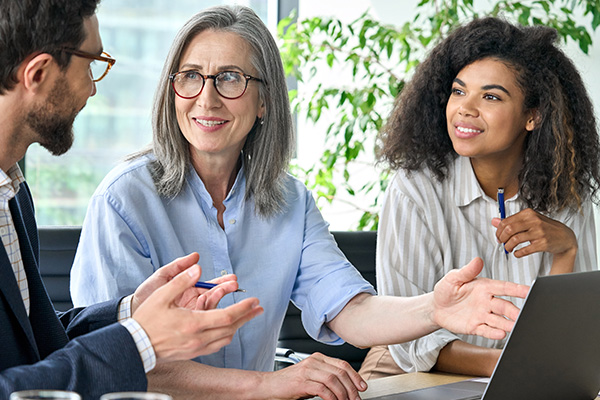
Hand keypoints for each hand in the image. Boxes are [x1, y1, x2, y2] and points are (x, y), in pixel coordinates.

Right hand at [133, 261, 262, 361]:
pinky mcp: (192, 353)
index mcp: (194, 323)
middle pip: (231, 328)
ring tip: (245, 317)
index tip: (254, 301)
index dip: (243, 308)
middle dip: (247, 317)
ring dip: (237, 326)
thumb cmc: (146, 321)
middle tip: (258, 309)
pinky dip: (225, 335)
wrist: (135, 345)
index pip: (227, 316)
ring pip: (225, 338)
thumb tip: (197, 267)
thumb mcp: (162, 295)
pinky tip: (226, 330)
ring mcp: (196, 348)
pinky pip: (215, 345)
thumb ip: (182, 280)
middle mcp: (198, 338)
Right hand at [264, 353, 366, 399]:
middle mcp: (314, 361)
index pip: (342, 364)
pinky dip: (332, 397)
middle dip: (352, 388)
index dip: (355, 376)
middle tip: (355, 399)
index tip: (362, 387)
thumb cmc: (288, 384)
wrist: (268, 386)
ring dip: (343, 394)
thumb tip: (345, 387)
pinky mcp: (302, 381)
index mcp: (318, 358)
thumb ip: (325, 378)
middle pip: (340, 372)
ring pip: (334, 379)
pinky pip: (323, 389)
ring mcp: (307, 370)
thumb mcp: (311, 377)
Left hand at [433, 257, 529, 339]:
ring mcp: (483, 315)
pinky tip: (501, 334)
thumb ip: (466, 271)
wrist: (436, 307)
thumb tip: (478, 260)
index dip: (517, 289)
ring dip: (508, 324)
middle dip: (514, 311)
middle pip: (505, 306)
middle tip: (521, 315)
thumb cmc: (446, 289)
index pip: (504, 287)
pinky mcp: (476, 327)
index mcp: (484, 287)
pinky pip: (487, 330)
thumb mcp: (453, 278)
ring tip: (515, 327)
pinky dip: (494, 333)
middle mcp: (487, 302)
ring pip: (499, 320)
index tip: (529, 291)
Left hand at [492, 208, 576, 257]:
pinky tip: (517, 253)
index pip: (506, 221)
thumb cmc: (544, 228)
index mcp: (528, 213)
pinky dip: (517, 253)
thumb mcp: (528, 221)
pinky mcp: (543, 243)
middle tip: (502, 243)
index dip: (499, 231)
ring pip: (515, 239)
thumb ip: (511, 221)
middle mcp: (534, 221)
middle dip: (502, 238)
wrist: (565, 236)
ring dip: (508, 246)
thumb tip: (494, 221)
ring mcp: (539, 232)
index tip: (499, 237)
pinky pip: (525, 250)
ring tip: (509, 249)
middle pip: (509, 229)